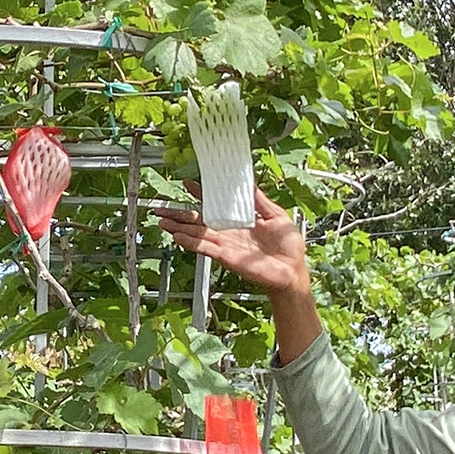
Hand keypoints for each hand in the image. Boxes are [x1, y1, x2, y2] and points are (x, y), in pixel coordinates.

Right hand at [158, 188, 309, 297]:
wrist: (294, 270)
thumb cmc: (288, 248)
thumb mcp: (276, 215)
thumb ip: (260, 200)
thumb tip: (249, 182)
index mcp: (238, 222)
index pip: (214, 205)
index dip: (200, 193)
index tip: (188, 183)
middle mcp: (228, 233)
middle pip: (197, 222)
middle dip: (178, 215)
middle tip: (160, 210)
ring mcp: (226, 245)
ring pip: (196, 234)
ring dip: (178, 228)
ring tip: (162, 222)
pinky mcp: (227, 257)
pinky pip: (205, 248)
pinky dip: (191, 243)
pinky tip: (178, 237)